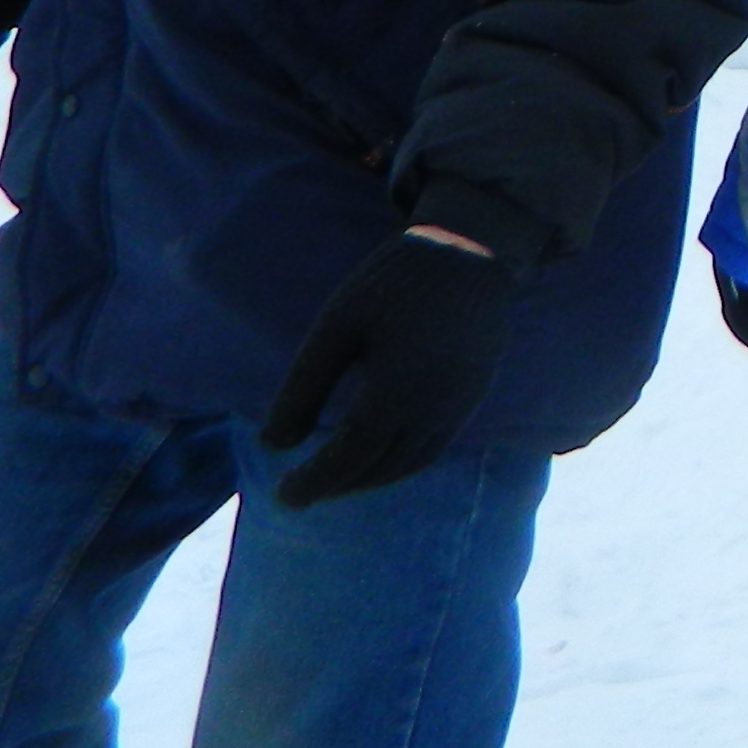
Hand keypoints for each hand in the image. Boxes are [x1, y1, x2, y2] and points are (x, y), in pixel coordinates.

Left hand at [259, 228, 517, 506]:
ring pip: (410, 463)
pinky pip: (434, 446)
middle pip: (380, 468)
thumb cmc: (394, 283)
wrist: (471, 250)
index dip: (314, 482)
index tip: (281, 497)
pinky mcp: (475, 394)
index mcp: (397, 392)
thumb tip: (272, 445)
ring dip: (369, 480)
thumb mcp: (336, 327)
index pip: (350, 458)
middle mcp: (435, 409)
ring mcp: (461, 405)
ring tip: (335, 478)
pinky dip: (400, 462)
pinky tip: (378, 453)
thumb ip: (304, 388)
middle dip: (337, 486)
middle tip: (299, 491)